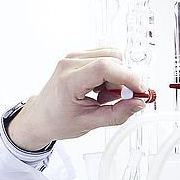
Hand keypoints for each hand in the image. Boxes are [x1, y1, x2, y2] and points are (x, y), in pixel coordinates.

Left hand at [6, 48, 147, 150]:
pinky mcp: (77, 56)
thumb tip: (138, 104)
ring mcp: (73, 57)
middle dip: (123, 80)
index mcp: (69, 81)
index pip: (105, 67)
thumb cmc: (58, 121)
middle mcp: (70, 63)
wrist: (40, 117)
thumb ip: (117, 114)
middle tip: (118, 100)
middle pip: (112, 60)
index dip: (127, 77)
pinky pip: (105, 56)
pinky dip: (109, 72)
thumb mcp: (89, 123)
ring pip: (111, 56)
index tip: (139, 90)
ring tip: (103, 95)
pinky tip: (100, 88)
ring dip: (116, 76)